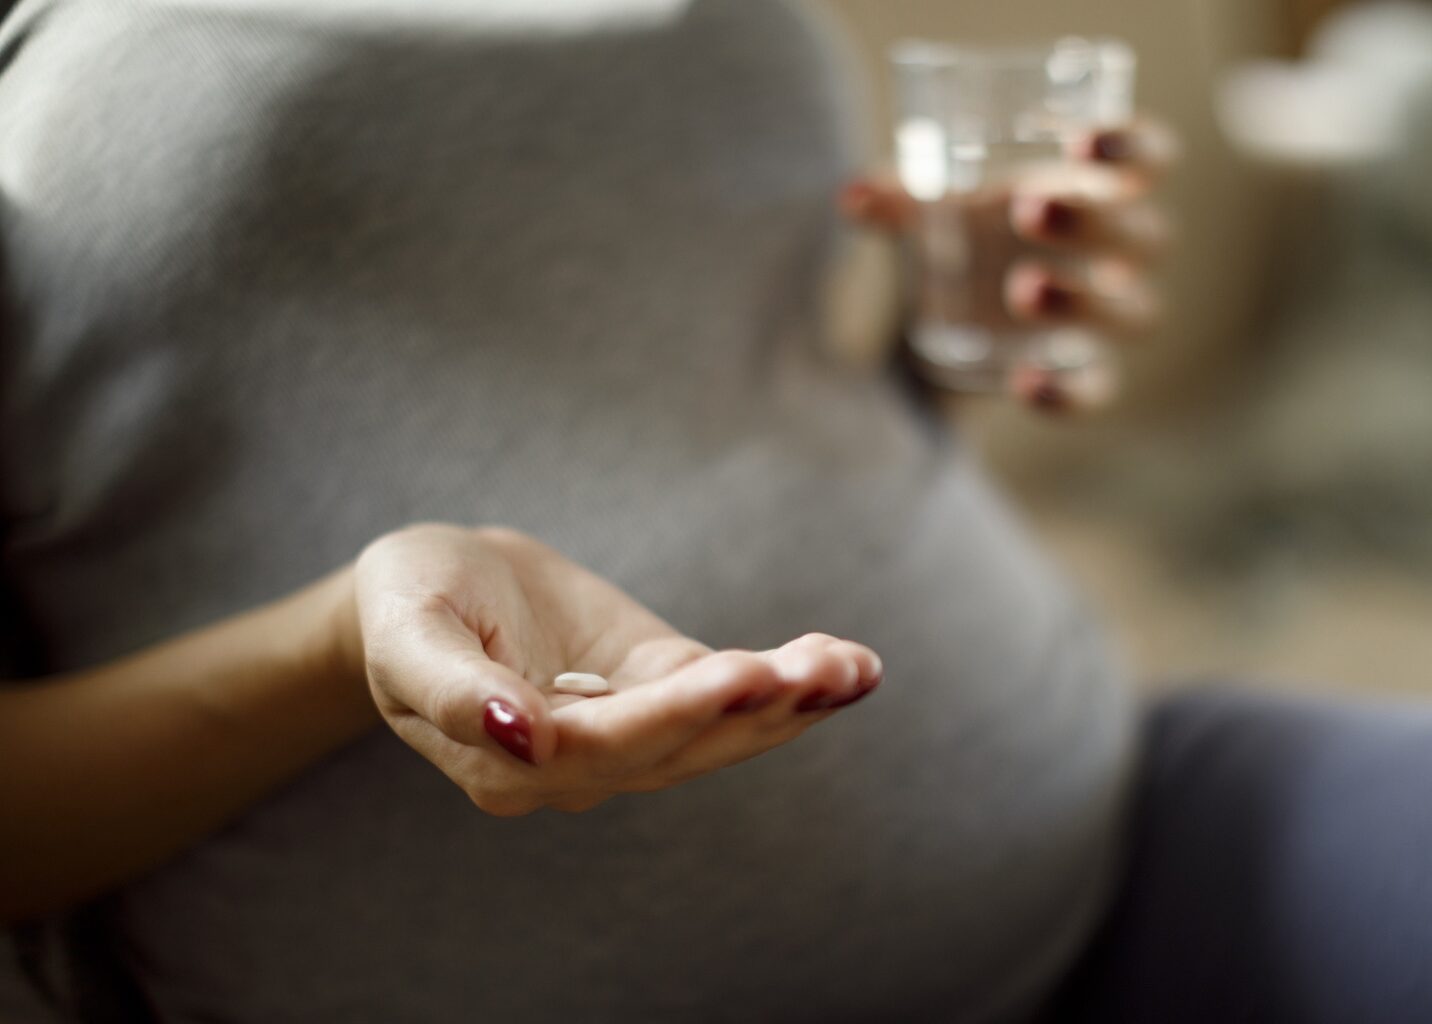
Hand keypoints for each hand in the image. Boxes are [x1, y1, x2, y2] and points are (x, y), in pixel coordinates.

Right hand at [353, 524, 880, 815]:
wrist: (434, 582)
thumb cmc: (408, 600)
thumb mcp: (407, 631)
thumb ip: (451, 690)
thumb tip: (518, 736)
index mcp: (508, 762)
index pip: (603, 746)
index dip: (674, 713)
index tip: (739, 674)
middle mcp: (578, 765)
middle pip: (679, 748)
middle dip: (757, 709)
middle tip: (825, 669)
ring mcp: (628, 731)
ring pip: (720, 732)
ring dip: (792, 704)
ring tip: (853, 669)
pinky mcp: (663, 688)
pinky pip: (733, 697)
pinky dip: (792, 685)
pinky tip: (850, 666)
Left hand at [841, 119, 1178, 413]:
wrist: (947, 313)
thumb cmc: (964, 230)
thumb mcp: (930, 207)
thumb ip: (898, 199)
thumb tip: (853, 197)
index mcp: (1096, 187)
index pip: (1151, 157)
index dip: (1134, 145)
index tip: (1080, 141)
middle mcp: (1119, 250)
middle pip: (1148, 235)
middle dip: (1094, 221)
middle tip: (1026, 209)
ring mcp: (1107, 314)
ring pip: (1137, 312)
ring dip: (1085, 300)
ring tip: (1021, 289)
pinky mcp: (1084, 373)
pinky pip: (1101, 389)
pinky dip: (1069, 392)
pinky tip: (1024, 382)